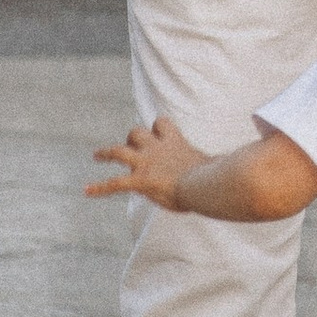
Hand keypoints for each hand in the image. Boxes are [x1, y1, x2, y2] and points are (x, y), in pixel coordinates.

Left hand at [88, 114, 205, 208]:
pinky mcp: (139, 181)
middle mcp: (157, 149)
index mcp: (175, 143)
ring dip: (106, 152)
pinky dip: (99, 187)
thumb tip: (229, 166)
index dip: (157, 127)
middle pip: (136, 133)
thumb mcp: (213, 166)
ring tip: (97, 155)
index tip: (156, 131)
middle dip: (132, 138)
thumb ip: (212, 163)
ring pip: (119, 151)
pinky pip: (114, 183)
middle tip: (130, 147)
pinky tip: (87, 191)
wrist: (204, 184)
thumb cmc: (214, 177)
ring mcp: (146, 164)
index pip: (162, 124)